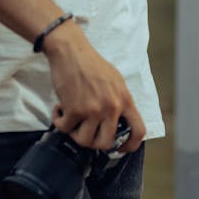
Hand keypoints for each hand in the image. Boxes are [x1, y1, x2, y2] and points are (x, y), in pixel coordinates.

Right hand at [42, 19, 145, 151]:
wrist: (70, 50)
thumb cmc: (91, 63)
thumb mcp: (115, 80)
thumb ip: (119, 101)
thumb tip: (119, 121)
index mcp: (124, 99)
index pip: (138, 131)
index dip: (130, 146)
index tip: (119, 148)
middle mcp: (111, 107)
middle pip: (106, 143)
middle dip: (94, 143)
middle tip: (86, 132)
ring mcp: (93, 110)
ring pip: (85, 141)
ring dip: (75, 133)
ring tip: (71, 120)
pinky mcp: (74, 109)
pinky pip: (65, 129)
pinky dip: (59, 122)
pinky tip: (59, 111)